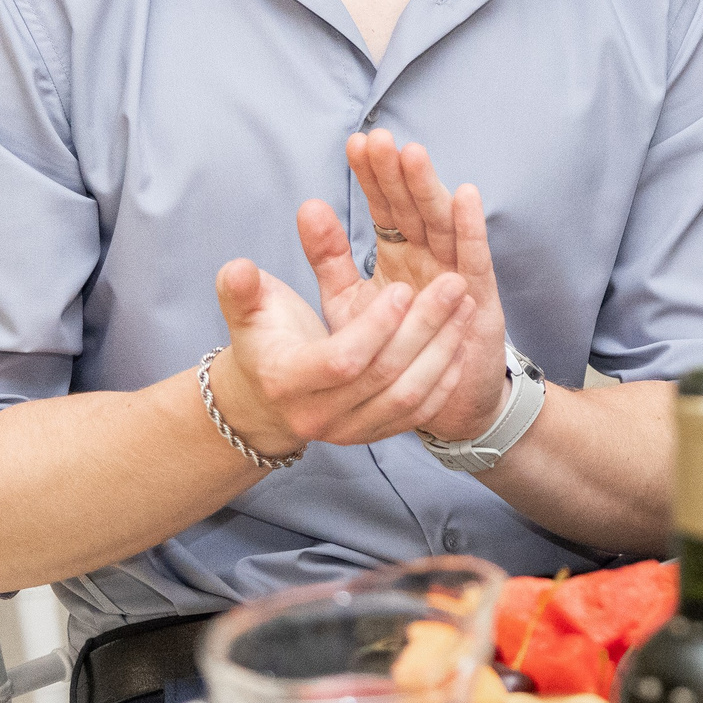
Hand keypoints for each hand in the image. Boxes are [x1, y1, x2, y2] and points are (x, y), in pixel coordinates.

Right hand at [210, 252, 474, 456]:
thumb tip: (238, 268)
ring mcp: (349, 431)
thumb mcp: (247, 311)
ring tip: (464, 303)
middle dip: (424, 327)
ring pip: (408, 396)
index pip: (342, 361)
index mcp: (286, 381)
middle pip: (383, 376)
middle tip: (452, 284)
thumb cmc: (263, 340)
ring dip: (443, 349)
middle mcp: (317, 416)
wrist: (266, 398)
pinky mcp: (374, 434)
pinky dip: (444, 377)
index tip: (402, 288)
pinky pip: (418, 412)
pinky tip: (461, 339)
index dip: (376, 327)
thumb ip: (241, 289)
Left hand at [298, 131, 512, 444]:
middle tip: (380, 139)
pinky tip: (465, 195)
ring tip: (413, 155)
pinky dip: (471, 228)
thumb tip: (307, 205)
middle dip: (397, 174)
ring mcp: (457, 274)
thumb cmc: (391, 349)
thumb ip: (330, 258)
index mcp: (400, 254)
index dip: (372, 178)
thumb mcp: (349, 301)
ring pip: (441, 224)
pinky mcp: (479, 298)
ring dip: (429, 189)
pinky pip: (475, 258)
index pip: (385, 208)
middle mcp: (430, 257)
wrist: (436, 403)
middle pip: (412, 208)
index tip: (356, 144)